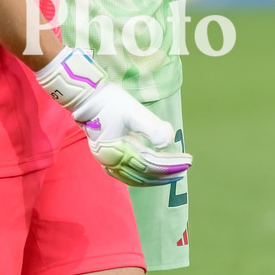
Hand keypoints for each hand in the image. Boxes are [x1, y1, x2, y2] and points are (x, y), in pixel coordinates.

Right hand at [73, 81, 191, 186]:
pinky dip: (142, 175)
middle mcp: (111, 162)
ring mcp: (107, 161)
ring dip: (156, 176)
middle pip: (144, 174)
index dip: (169, 165)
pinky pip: (128, 173)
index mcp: (117, 152)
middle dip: (166, 172)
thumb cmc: (110, 102)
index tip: (187, 161)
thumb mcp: (134, 112)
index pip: (150, 165)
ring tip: (173, 172)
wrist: (87, 97)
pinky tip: (152, 172)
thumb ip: (151, 128)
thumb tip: (167, 143)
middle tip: (185, 167)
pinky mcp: (107, 157)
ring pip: (136, 177)